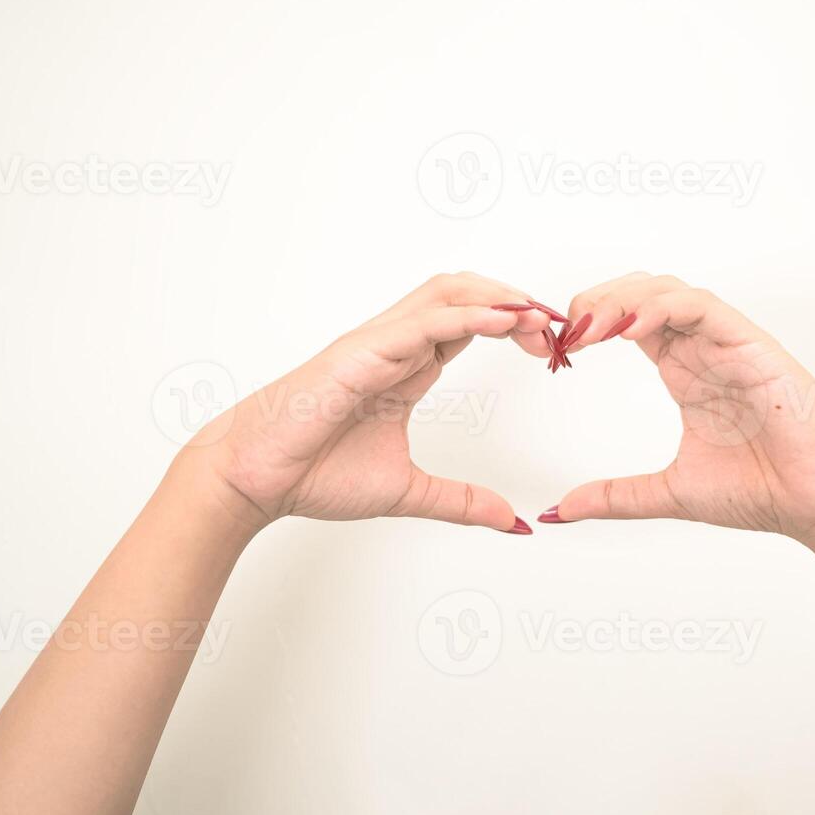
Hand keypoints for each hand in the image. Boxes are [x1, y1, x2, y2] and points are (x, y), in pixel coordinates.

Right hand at [189, 273, 561, 534]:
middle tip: (558, 327)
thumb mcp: (410, 492)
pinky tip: (505, 321)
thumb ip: (461, 502)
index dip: (516, 326)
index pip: (472, 325)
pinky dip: (468, 315)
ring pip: (447, 293)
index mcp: (405, 368)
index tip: (553, 348)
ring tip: (539, 314)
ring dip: (499, 296)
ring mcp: (378, 344)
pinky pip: (423, 322)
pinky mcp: (362, 352)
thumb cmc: (314, 474)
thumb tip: (513, 522)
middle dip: (516, 300)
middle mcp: (395, 346)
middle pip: (466, 294)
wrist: (256, 480)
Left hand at [541, 273, 814, 543]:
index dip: (587, 325)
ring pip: (665, 291)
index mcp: (684, 372)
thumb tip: (558, 511)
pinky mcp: (752, 344)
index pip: (626, 322)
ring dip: (621, 300)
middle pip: (638, 294)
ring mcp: (727, 343)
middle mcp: (702, 349)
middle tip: (562, 333)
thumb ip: (616, 497)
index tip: (554, 351)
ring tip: (587, 328)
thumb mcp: (669, 493)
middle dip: (595, 303)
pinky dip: (661, 308)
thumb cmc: (764, 490)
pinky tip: (629, 330)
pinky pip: (701, 307)